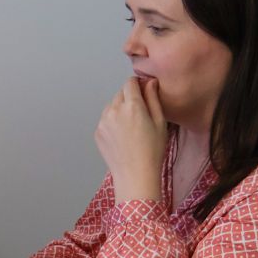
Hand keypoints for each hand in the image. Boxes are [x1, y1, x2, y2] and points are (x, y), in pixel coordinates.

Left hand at [94, 77, 167, 202]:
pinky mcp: (97, 132)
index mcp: (132, 106)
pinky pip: (105, 119)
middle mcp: (114, 110)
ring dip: (120, 109)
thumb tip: (150, 82)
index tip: (144, 92)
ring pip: (111, 106)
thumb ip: (153, 99)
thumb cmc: (152, 151)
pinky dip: (112, 122)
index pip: (130, 82)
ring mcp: (103, 121)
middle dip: (129, 98)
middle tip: (140, 114)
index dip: (138, 85)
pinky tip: (122, 136)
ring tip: (131, 127)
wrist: (135, 175)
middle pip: (120, 93)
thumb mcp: (160, 122)